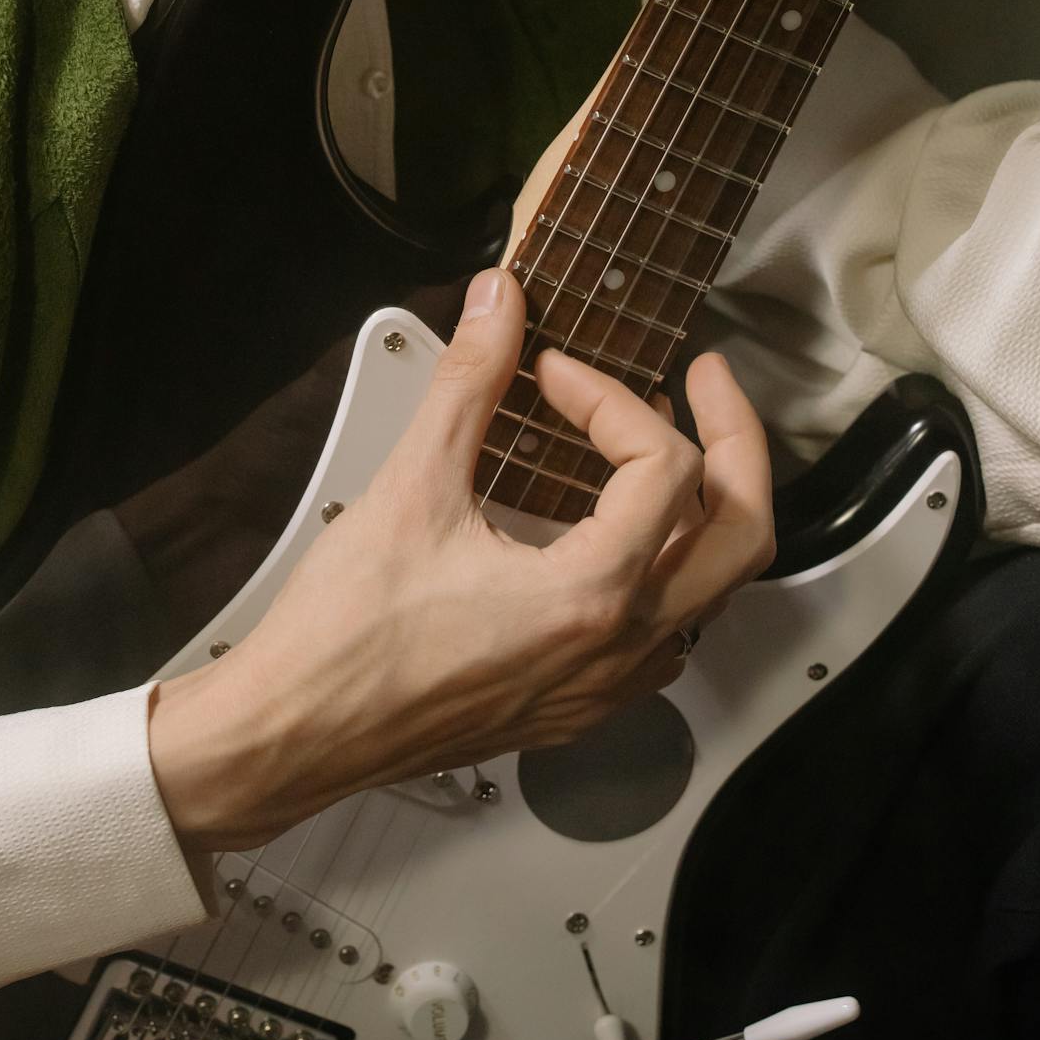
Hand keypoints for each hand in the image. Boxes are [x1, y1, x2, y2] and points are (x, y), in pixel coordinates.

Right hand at [148, 269, 773, 852]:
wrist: (297, 732)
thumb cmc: (344, 640)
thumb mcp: (411, 488)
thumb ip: (468, 383)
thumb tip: (497, 307)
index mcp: (592, 595)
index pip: (666, 467)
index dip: (612, 398)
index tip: (552, 374)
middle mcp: (618, 649)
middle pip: (742, 536)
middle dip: (735, 443)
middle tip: (703, 383)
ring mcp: (605, 687)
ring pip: (712, 592)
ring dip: (702, 513)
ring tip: (661, 453)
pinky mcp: (577, 706)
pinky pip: (665, 637)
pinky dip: (665, 573)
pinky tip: (616, 541)